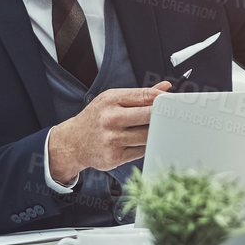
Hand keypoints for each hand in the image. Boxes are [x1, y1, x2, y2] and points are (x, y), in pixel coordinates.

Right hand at [47, 82, 173, 183]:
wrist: (72, 143)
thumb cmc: (96, 119)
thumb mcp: (112, 100)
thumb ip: (140, 95)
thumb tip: (165, 87)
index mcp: (111, 100)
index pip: (145, 96)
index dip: (163, 99)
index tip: (172, 102)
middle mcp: (111, 119)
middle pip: (149, 116)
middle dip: (162, 116)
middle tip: (171, 116)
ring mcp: (113, 139)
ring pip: (148, 135)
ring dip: (155, 133)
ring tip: (155, 129)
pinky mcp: (115, 156)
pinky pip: (142, 151)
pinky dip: (146, 146)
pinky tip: (142, 142)